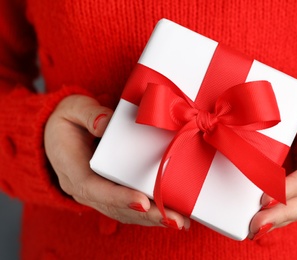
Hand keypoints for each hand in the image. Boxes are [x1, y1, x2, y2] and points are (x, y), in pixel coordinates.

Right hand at [44, 94, 189, 229]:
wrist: (59, 134)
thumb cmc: (68, 120)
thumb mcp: (72, 109)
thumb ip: (89, 114)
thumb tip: (106, 124)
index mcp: (72, 169)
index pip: (94, 188)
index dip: (119, 197)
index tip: (143, 202)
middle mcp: (84, 189)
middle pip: (116, 207)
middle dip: (147, 215)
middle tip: (175, 221)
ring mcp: (97, 194)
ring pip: (125, 212)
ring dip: (153, 218)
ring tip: (179, 222)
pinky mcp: (110, 192)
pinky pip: (129, 208)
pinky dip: (150, 213)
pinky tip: (171, 215)